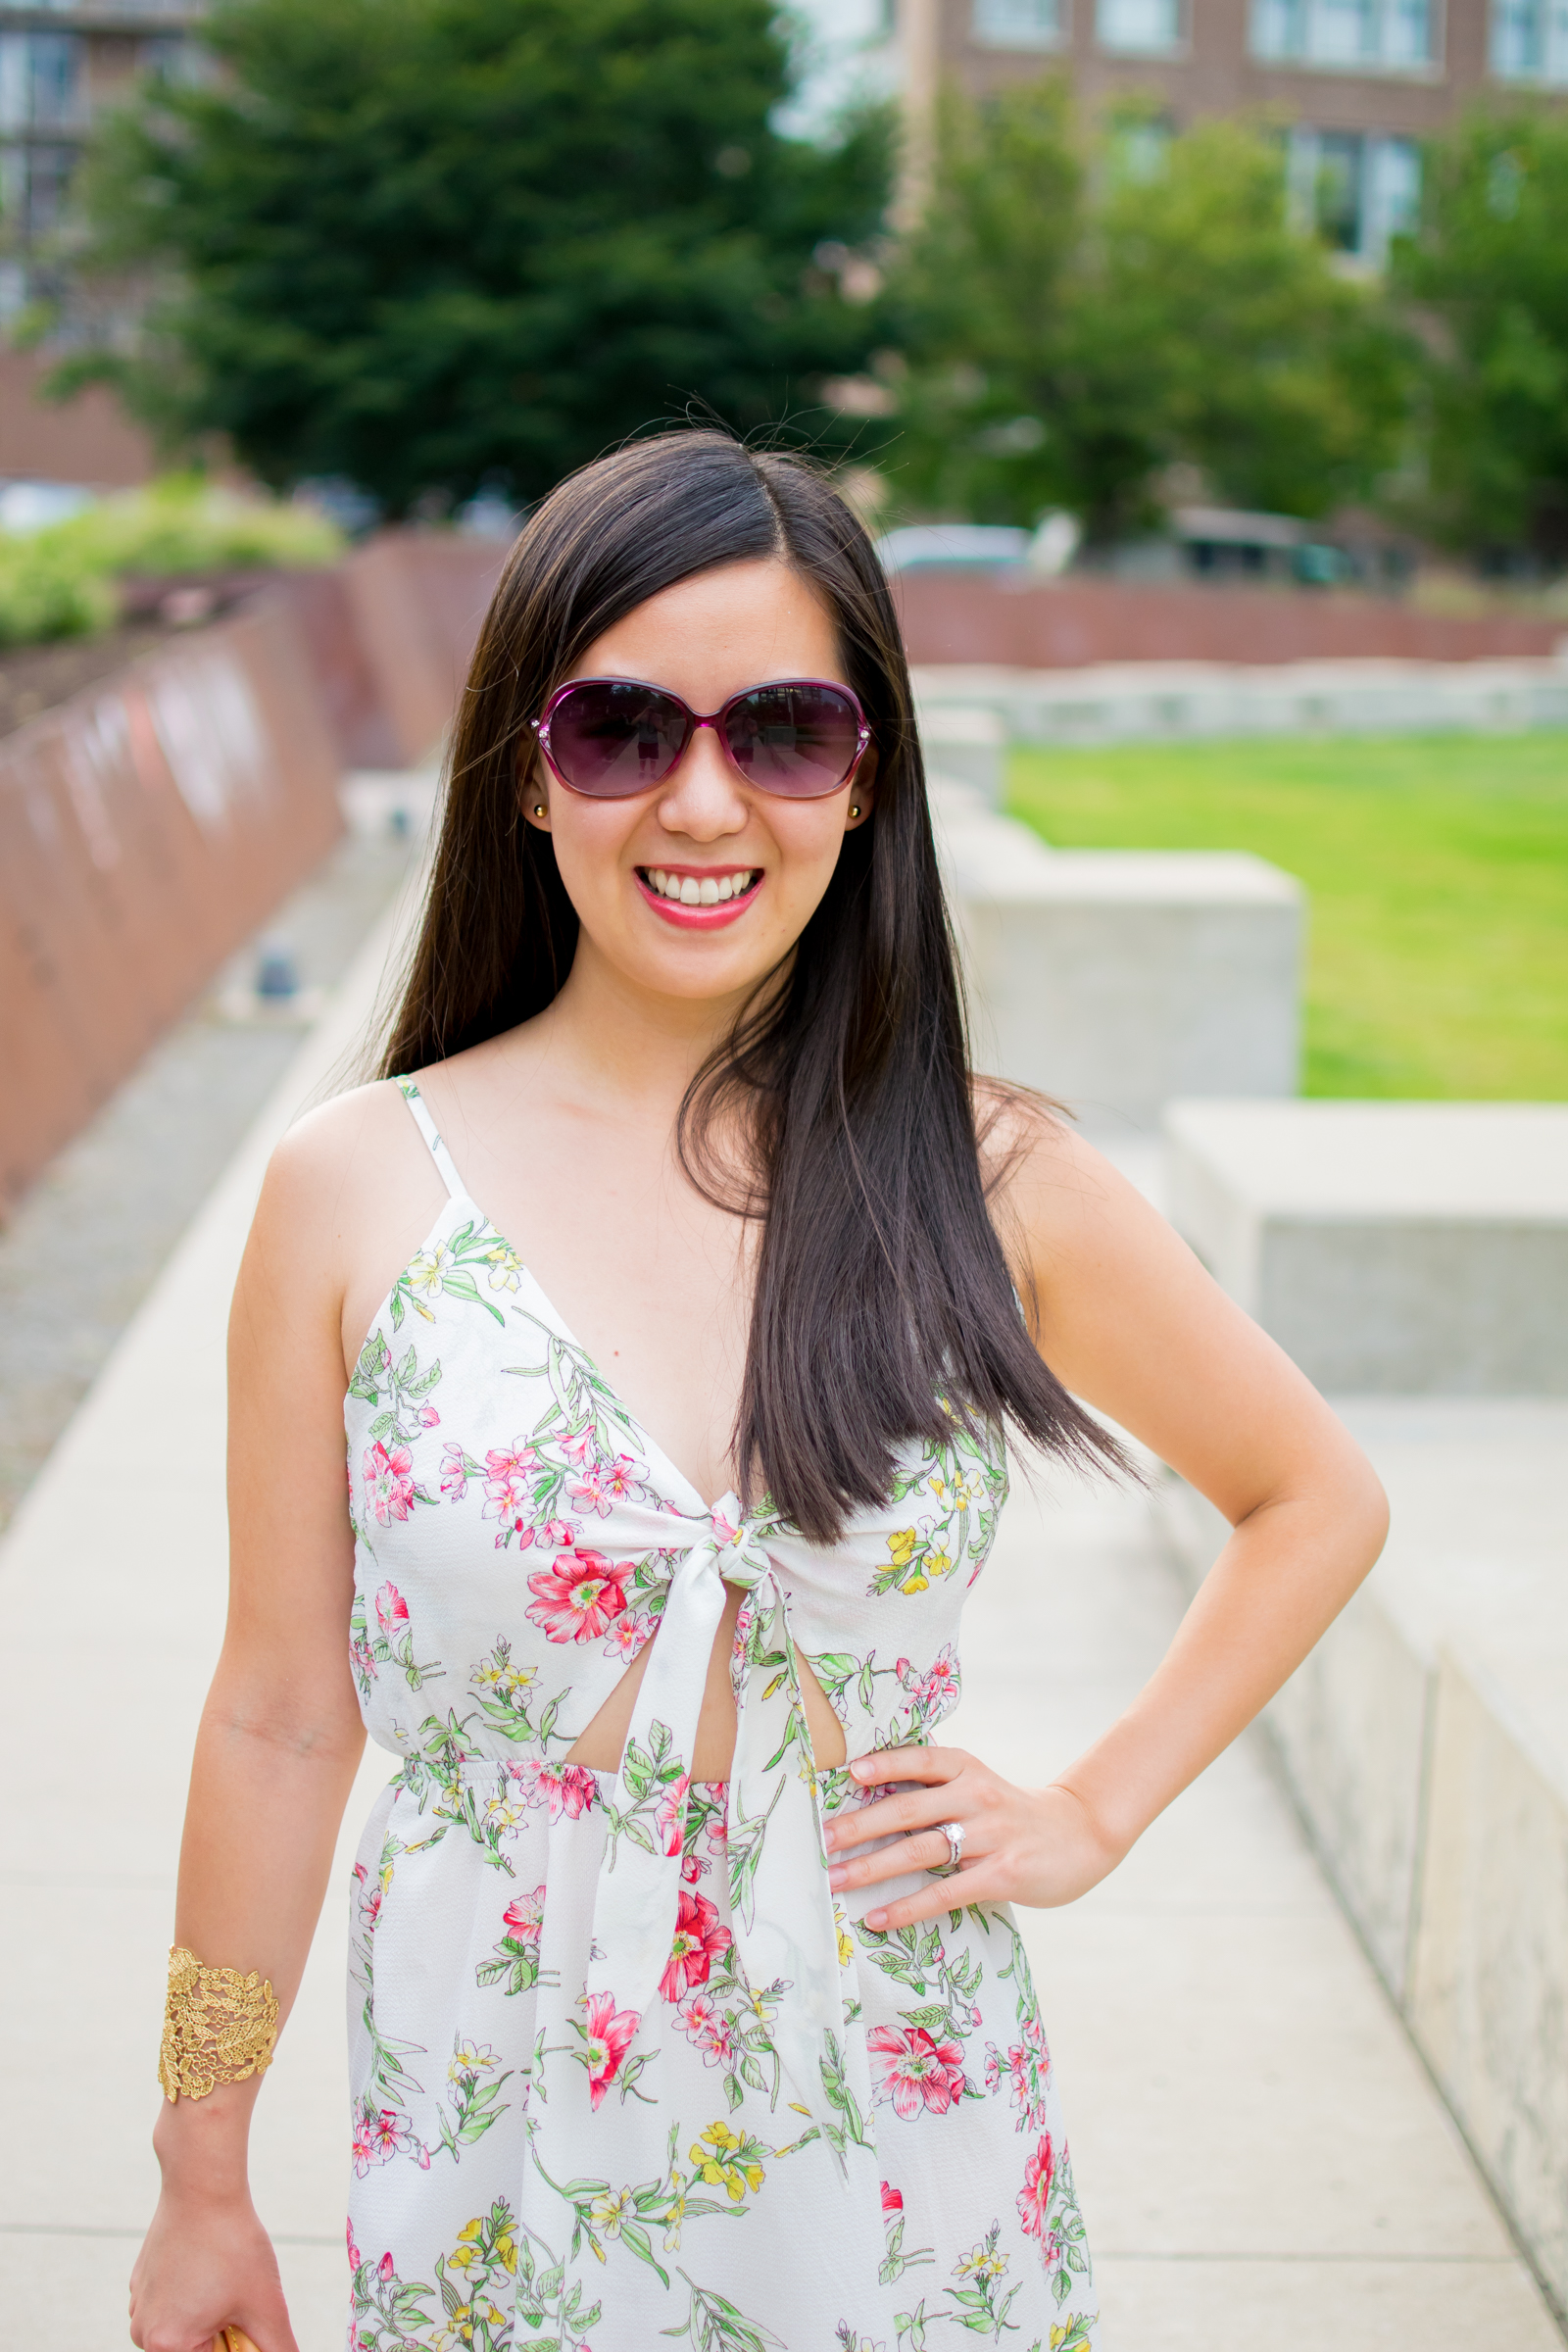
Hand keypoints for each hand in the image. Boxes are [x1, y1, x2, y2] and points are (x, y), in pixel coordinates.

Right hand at [129, 2180, 297, 2351]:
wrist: (202, 2186)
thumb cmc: (232, 2243)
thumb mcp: (265, 2305)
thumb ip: (278, 2349)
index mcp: (166, 2345)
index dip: (236, 2344)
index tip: (245, 2318)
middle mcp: (143, 2332)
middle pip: (195, 2350)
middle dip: (224, 2333)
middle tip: (239, 2298)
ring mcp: (138, 2306)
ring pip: (185, 2328)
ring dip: (210, 2315)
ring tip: (225, 2278)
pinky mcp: (141, 2282)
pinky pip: (173, 2304)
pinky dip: (193, 2295)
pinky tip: (208, 2264)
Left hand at [822, 1745, 1123, 1932]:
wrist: (1079, 1836)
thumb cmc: (1011, 1813)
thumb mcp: (978, 1786)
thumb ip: (935, 1788)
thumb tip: (867, 1798)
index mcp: (967, 1768)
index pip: (922, 1759)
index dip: (886, 1763)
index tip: (850, 1772)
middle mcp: (976, 1796)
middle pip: (908, 1807)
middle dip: (859, 1825)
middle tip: (823, 1840)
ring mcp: (990, 1835)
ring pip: (919, 1849)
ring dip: (872, 1867)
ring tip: (836, 1880)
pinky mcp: (1000, 1874)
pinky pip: (944, 1892)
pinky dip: (907, 1907)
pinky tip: (878, 1918)